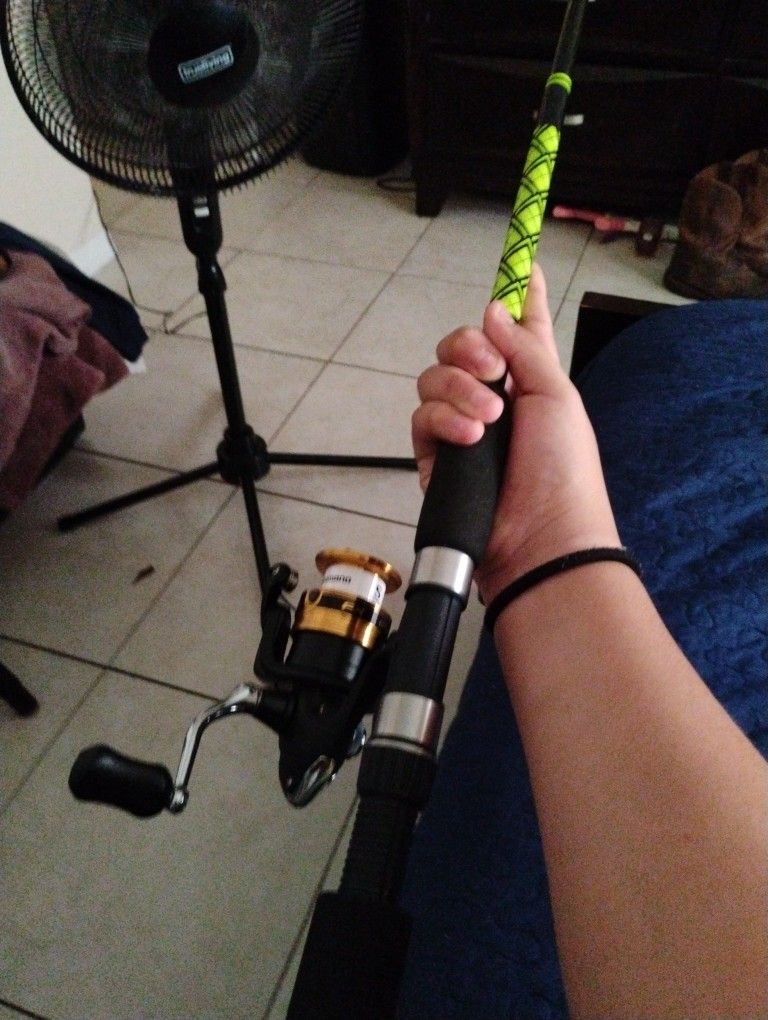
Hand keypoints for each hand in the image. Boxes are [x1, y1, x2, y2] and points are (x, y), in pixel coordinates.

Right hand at [412, 264, 620, 603]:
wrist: (539, 534)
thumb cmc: (562, 467)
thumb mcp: (555, 395)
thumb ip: (521, 348)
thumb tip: (491, 310)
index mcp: (530, 380)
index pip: (521, 329)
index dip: (521, 297)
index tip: (523, 262)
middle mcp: (493, 398)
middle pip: (460, 347)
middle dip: (468, 349)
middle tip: (490, 370)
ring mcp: (461, 426)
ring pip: (434, 379)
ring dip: (458, 390)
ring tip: (487, 420)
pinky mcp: (436, 455)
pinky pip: (422, 418)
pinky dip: (442, 420)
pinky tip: (466, 436)